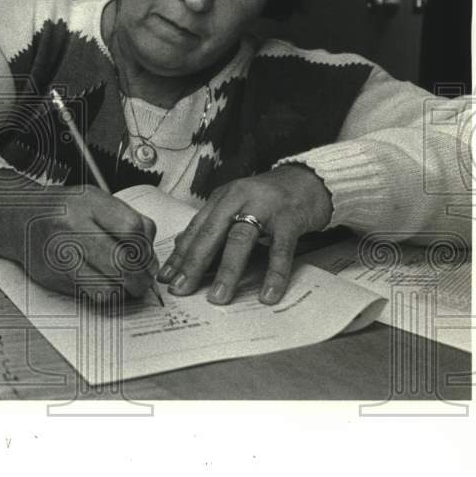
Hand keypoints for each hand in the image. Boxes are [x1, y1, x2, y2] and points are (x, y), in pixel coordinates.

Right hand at [0, 174, 159, 300]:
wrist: (19, 217)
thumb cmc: (62, 210)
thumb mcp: (96, 201)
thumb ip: (126, 221)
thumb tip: (150, 258)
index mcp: (89, 202)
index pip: (133, 229)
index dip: (147, 250)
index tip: (148, 259)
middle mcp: (73, 225)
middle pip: (123, 261)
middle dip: (141, 278)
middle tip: (143, 281)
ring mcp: (61, 252)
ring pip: (109, 285)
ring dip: (125, 291)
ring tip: (126, 286)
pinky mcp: (54, 275)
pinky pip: (92, 294)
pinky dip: (106, 295)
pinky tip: (106, 286)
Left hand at [157, 164, 332, 304]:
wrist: (309, 180)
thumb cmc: (268, 198)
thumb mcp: (235, 206)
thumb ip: (211, 225)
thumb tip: (181, 248)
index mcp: (222, 198)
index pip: (195, 229)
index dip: (180, 255)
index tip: (166, 278)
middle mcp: (239, 199)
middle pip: (211, 234)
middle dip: (193, 264)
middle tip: (181, 289)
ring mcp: (265, 207)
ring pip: (240, 241)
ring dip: (227, 271)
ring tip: (217, 296)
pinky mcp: (290, 219)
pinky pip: (281, 250)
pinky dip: (274, 274)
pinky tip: (267, 294)